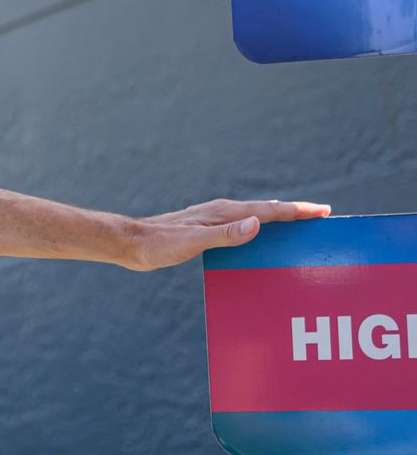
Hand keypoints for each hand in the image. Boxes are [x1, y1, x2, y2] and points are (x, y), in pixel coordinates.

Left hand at [122, 199, 330, 270]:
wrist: (131, 243)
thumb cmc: (160, 245)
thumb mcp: (193, 242)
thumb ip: (224, 234)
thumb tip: (257, 223)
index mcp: (223, 213)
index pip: (268, 210)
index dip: (297, 211)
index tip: (323, 211)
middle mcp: (221, 212)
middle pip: (265, 209)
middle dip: (294, 211)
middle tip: (321, 215)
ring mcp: (213, 219)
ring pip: (254, 215)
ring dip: (277, 218)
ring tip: (298, 224)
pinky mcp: (205, 229)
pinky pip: (240, 225)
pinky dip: (258, 227)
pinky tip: (257, 238)